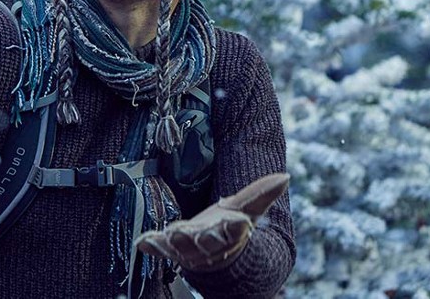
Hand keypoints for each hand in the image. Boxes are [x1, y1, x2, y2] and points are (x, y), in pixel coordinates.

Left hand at [135, 172, 288, 272]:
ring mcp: (186, 249)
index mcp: (228, 234)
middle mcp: (207, 244)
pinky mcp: (168, 247)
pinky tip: (142, 242)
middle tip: (186, 231)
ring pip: (179, 247)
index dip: (234, 227)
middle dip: (196, 237)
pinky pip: (158, 248)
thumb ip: (263, 193)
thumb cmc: (228, 227)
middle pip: (203, 242)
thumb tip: (286, 175)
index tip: (238, 222)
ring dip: (172, 242)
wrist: (213, 254)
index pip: (233, 231)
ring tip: (166, 234)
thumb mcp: (246, 208)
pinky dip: (151, 245)